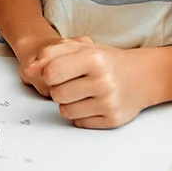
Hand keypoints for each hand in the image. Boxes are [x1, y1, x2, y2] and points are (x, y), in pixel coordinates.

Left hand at [29, 38, 146, 128]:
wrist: (143, 76)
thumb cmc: (106, 61)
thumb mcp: (80, 47)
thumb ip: (51, 54)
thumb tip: (29, 69)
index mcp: (94, 59)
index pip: (51, 72)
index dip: (47, 73)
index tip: (55, 71)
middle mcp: (103, 81)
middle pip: (56, 94)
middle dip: (59, 88)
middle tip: (73, 82)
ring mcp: (109, 103)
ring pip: (65, 111)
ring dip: (68, 102)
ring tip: (82, 92)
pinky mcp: (113, 120)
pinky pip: (79, 123)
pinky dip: (81, 114)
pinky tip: (92, 102)